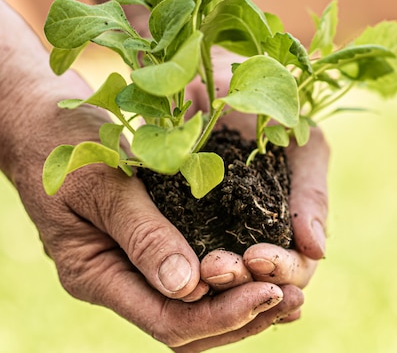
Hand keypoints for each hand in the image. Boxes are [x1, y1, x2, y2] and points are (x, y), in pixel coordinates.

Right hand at [4, 75, 303, 350]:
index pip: (168, 319)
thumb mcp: (102, 182)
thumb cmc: (66, 145)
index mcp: (97, 274)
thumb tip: (187, 285)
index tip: (269, 293)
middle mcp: (120, 282)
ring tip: (293, 296)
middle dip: (244, 318)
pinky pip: (198, 280)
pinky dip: (234, 283)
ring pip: (197, 310)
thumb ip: (142, 233)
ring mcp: (137, 269)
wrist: (45, 127)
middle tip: (295, 300)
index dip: (222, 314)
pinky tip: (268, 274)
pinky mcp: (155, 248)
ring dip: (245, 307)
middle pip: (189, 326)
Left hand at [189, 49, 329, 290]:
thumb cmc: (265, 101)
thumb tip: (318, 251)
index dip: (282, 270)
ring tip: (203, 269)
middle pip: (264, 281)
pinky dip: (190, 269)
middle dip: (247, 280)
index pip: (297, 266)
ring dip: (219, 283)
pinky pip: (189, 257)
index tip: (257, 257)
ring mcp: (222, 228)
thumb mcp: (302, 143)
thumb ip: (312, 193)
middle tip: (219, 268)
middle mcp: (259, 231)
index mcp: (291, 219)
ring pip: (229, 279)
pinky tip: (183, 270)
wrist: (208, 68)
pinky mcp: (184, 220)